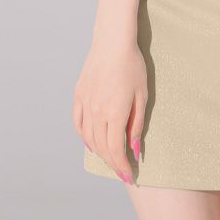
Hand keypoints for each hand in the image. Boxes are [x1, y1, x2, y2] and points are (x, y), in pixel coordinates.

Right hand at [72, 40, 146, 182]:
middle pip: (102, 147)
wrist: (113, 42)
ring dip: (99, 152)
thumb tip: (134, 149)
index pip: (115, 149)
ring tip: (109, 158)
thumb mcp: (142, 95)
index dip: (121, 166)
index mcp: (113, 113)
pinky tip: (91, 142)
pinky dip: (84, 137)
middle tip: (121, 171)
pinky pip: (78, 123)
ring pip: (88, 138)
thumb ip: (136, 124)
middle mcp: (96, 112)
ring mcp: (85, 104)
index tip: (129, 177)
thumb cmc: (132, 65)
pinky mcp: (78, 95)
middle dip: (112, 163)